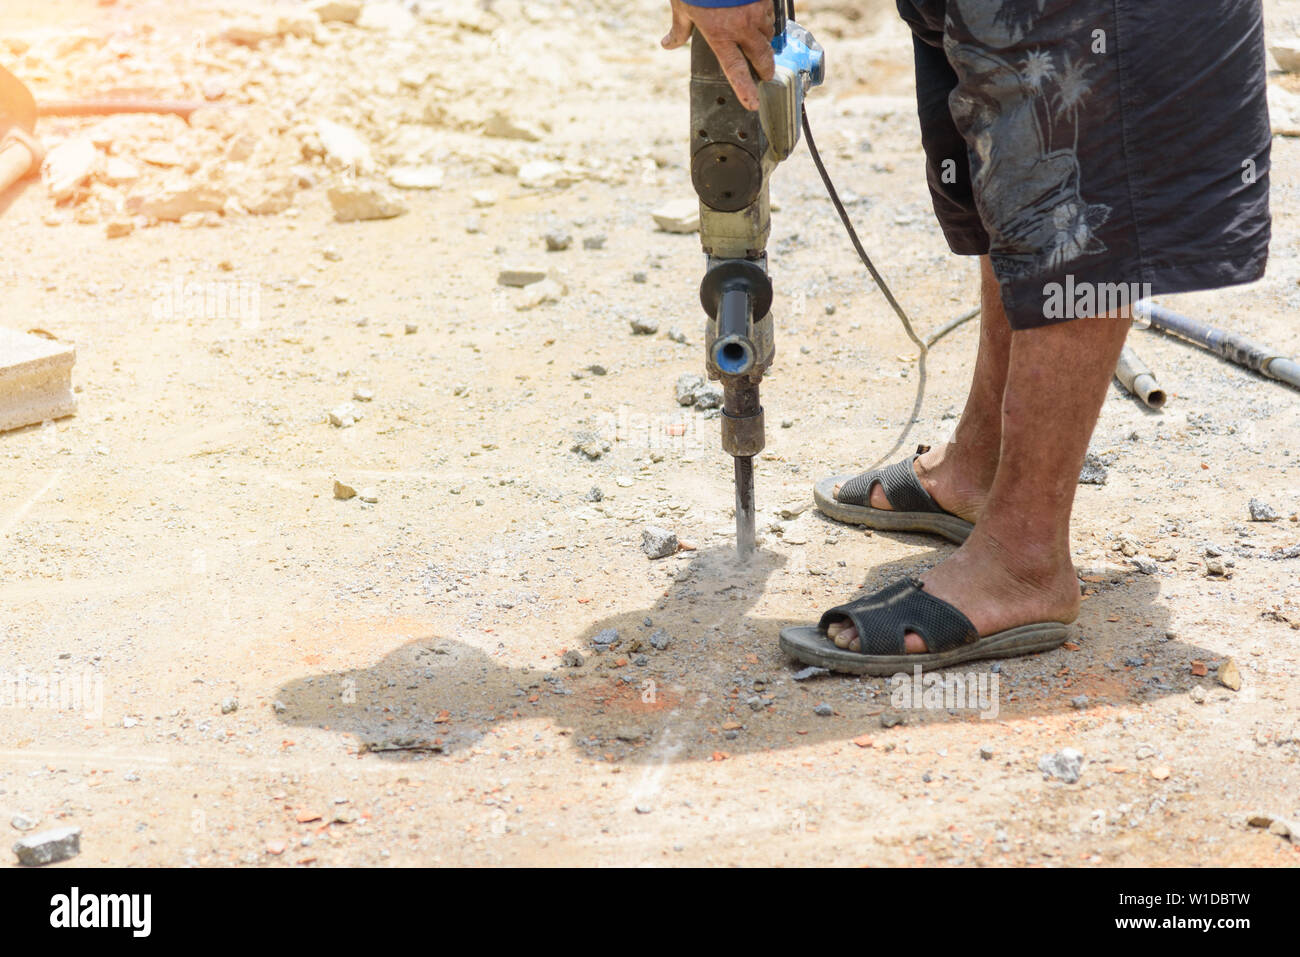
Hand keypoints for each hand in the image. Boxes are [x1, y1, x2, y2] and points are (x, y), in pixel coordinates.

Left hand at [661, 0, 775, 110]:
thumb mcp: (682, 7)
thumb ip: (679, 29)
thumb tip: (667, 44)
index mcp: (720, 35)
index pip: (735, 70)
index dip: (744, 89)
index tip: (753, 104)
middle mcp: (742, 28)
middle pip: (762, 57)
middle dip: (766, 69)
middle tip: (767, 75)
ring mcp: (757, 12)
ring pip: (769, 34)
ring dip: (766, 40)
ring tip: (759, 41)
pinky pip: (771, 14)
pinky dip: (767, 18)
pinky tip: (760, 16)